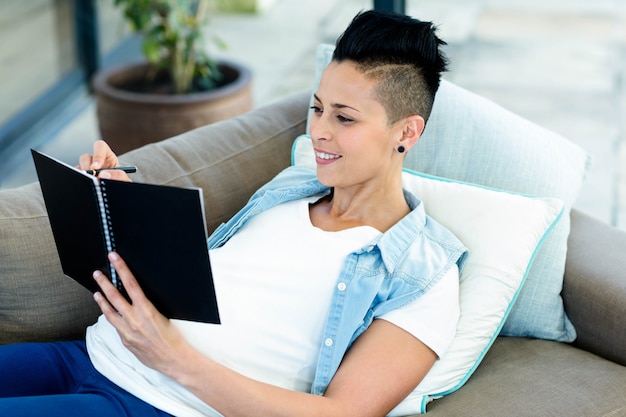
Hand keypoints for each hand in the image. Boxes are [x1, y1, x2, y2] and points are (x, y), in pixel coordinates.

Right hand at [79, 140, 130, 181]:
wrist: (118, 198)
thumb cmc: (122, 185)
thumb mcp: (125, 180)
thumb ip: (119, 176)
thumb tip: (104, 174)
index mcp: (108, 157)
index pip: (100, 147)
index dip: (97, 155)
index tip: (96, 167)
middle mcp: (96, 162)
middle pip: (85, 157)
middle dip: (86, 167)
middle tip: (91, 177)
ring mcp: (88, 170)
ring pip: (79, 167)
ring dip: (83, 174)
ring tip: (90, 182)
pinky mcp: (82, 178)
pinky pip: (75, 175)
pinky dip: (79, 180)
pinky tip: (86, 185)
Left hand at [92, 252, 189, 374]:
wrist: (172, 358)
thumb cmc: (172, 337)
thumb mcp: (163, 315)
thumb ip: (147, 307)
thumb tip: (138, 297)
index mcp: (146, 309)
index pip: (130, 284)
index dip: (121, 269)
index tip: (114, 258)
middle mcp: (133, 319)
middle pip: (115, 296)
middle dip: (104, 283)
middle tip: (97, 273)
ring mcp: (127, 331)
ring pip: (110, 312)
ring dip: (102, 301)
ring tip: (96, 292)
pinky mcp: (125, 341)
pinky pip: (115, 326)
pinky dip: (111, 317)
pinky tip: (109, 313)